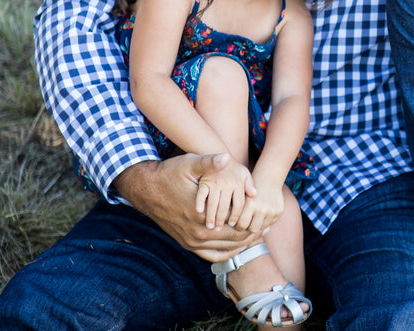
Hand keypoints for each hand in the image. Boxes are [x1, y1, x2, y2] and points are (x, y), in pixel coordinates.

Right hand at [113, 154, 259, 260]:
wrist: (146, 189)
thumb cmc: (170, 174)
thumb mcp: (190, 164)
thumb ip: (210, 163)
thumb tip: (226, 158)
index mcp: (201, 216)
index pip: (236, 227)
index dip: (253, 224)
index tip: (267, 221)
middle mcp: (196, 233)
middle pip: (232, 241)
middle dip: (251, 235)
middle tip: (267, 230)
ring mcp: (190, 241)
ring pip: (223, 250)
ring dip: (241, 244)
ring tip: (256, 236)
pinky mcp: (186, 243)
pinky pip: (210, 255)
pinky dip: (225, 252)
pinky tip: (236, 246)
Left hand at [236, 175, 285, 233]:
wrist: (268, 179)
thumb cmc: (250, 189)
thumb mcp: (241, 197)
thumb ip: (235, 211)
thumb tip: (227, 228)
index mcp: (251, 204)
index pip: (241, 225)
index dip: (238, 225)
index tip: (236, 223)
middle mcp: (262, 209)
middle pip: (252, 229)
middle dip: (248, 227)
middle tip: (245, 223)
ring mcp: (272, 211)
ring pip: (262, 227)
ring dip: (257, 224)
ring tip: (253, 218)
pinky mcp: (279, 211)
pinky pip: (270, 223)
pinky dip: (265, 220)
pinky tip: (262, 213)